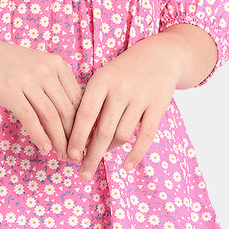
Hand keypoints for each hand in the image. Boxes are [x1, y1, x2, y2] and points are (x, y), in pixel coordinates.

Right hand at [0, 35, 82, 158]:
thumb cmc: (9, 65)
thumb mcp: (38, 68)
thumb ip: (55, 86)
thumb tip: (73, 118)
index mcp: (57, 64)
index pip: (78, 98)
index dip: (84, 123)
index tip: (85, 140)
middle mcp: (45, 70)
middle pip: (67, 109)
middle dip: (74, 136)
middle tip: (76, 154)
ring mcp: (27, 80)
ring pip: (51, 116)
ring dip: (59, 140)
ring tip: (62, 155)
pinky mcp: (10, 92)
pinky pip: (30, 118)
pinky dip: (40, 136)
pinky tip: (45, 148)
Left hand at [67, 33, 190, 178]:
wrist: (160, 55)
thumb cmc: (123, 72)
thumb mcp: (103, 78)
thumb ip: (90, 102)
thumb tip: (75, 138)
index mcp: (101, 80)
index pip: (85, 115)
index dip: (76, 138)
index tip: (69, 155)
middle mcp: (120, 89)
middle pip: (103, 131)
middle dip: (91, 155)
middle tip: (83, 173)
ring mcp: (141, 97)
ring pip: (122, 135)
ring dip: (110, 151)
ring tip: (100, 157)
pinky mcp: (158, 106)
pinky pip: (145, 136)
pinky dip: (136, 154)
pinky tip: (127, 166)